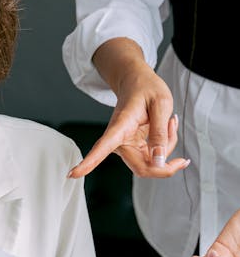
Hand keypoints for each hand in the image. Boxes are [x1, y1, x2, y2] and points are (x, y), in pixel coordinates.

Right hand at [68, 39, 189, 178]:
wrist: (137, 82)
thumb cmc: (146, 89)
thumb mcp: (161, 104)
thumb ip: (160, 132)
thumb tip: (158, 161)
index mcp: (120, 126)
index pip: (102, 147)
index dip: (89, 162)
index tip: (72, 174)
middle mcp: (119, 141)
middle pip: (141, 168)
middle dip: (164, 167)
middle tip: (184, 161)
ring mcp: (126, 146)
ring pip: (151, 163)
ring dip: (167, 148)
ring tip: (169, 122)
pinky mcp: (134, 149)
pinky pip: (154, 158)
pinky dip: (165, 146)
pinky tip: (166, 126)